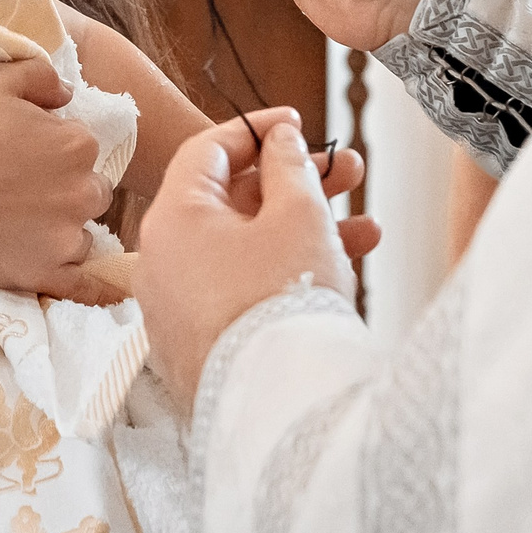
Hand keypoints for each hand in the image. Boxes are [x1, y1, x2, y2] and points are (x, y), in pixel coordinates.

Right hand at [0, 59, 121, 305]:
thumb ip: (43, 77)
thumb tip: (68, 93)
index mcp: (77, 146)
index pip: (82, 147)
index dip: (53, 148)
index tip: (22, 153)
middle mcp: (82, 193)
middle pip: (90, 191)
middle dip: (66, 188)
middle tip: (21, 189)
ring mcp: (65, 238)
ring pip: (82, 234)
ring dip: (63, 229)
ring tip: (19, 225)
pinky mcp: (44, 273)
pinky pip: (84, 287)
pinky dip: (96, 291)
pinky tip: (111, 297)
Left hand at [136, 109, 382, 412]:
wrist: (276, 408)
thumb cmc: (281, 301)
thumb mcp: (298, 215)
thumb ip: (290, 168)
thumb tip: (280, 143)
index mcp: (172, 218)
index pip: (209, 151)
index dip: (258, 130)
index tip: (298, 124)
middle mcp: (163, 261)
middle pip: (233, 203)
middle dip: (297, 185)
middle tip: (350, 174)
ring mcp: (179, 308)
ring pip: (246, 251)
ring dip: (305, 233)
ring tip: (368, 229)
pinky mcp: (201, 346)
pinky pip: (243, 291)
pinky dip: (284, 275)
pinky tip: (342, 273)